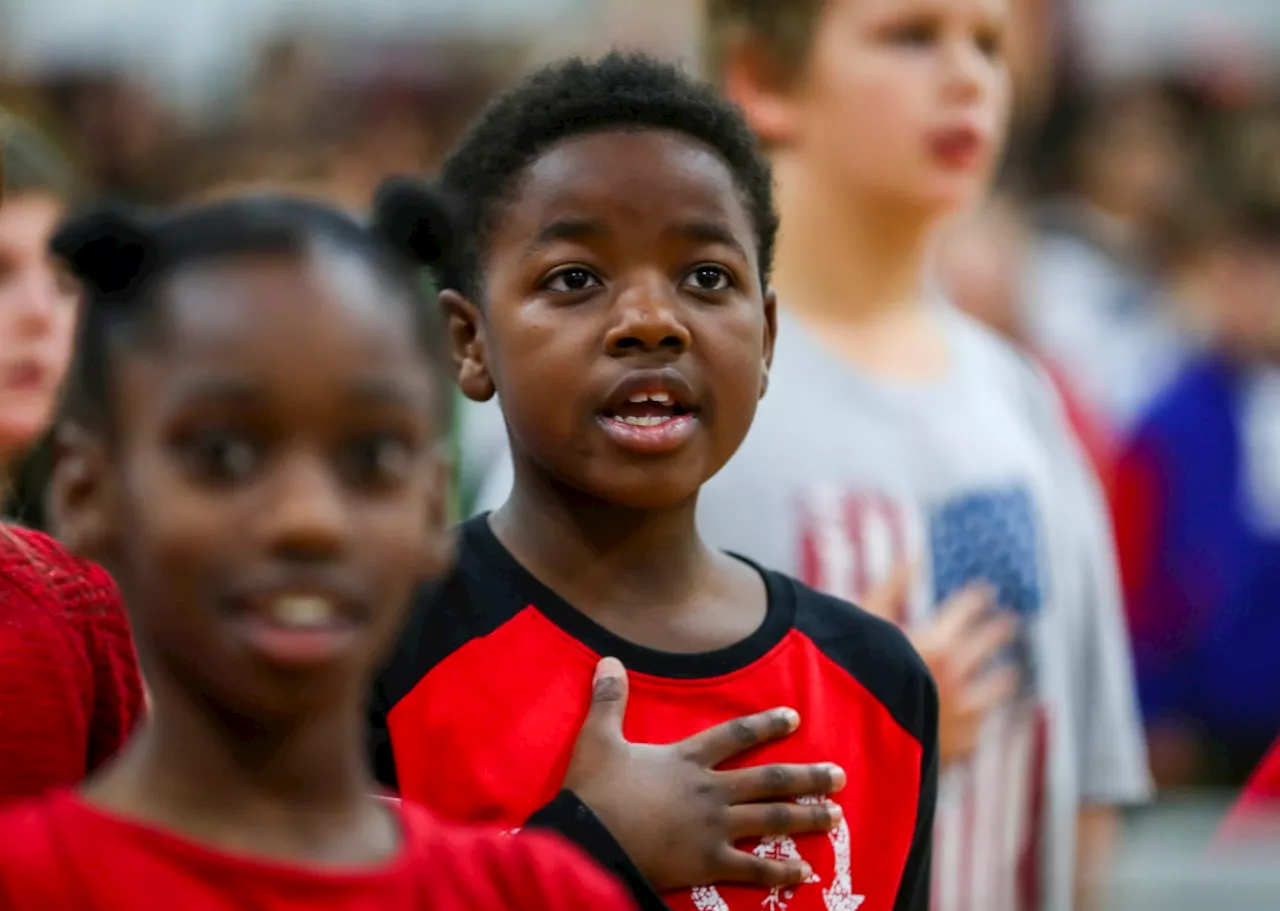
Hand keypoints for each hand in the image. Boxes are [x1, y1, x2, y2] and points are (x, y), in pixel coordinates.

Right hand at [564, 657, 845, 892]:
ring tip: (836, 815)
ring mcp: (713, 829)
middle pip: (769, 780)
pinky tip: (804, 872)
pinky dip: (780, 871)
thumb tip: (609, 658)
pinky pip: (753, 869)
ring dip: (806, 817)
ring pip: (771, 820)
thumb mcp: (597, 738)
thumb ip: (609, 699)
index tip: (795, 718)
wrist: (587, 841)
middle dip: (808, 777)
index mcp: (686, 760)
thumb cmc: (593, 791)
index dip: (766, 725)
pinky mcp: (708, 864)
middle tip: (839, 775)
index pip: (736, 735)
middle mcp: (710, 791)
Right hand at [863, 566, 1018, 765]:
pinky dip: (983, 715)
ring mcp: (964, 713)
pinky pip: (982, 725)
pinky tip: (982, 714)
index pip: (968, 610)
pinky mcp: (962, 744)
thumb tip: (914, 558)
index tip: (986, 590)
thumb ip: (890, 589)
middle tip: (1009, 620)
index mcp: (936, 643)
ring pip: (996, 689)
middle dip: (999, 629)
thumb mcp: (861, 625)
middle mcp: (957, 676)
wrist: (852, 744)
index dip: (977, 598)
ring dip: (1004, 677)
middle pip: (989, 645)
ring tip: (1010, 672)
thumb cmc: (850, 676)